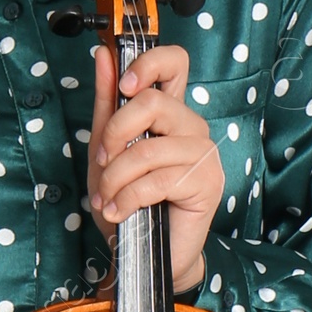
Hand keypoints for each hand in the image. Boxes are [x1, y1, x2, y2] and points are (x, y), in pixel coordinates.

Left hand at [87, 39, 224, 293]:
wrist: (143, 254)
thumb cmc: (128, 203)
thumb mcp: (105, 151)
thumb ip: (107, 105)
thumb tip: (103, 56)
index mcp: (170, 113)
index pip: (174, 63)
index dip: (148, 64)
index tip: (123, 86)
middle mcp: (191, 127)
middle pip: (152, 102)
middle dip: (115, 134)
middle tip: (103, 162)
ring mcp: (203, 153)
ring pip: (148, 149)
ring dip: (115, 178)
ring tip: (106, 199)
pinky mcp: (207, 182)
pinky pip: (157, 180)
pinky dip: (127, 198)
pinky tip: (119, 211)